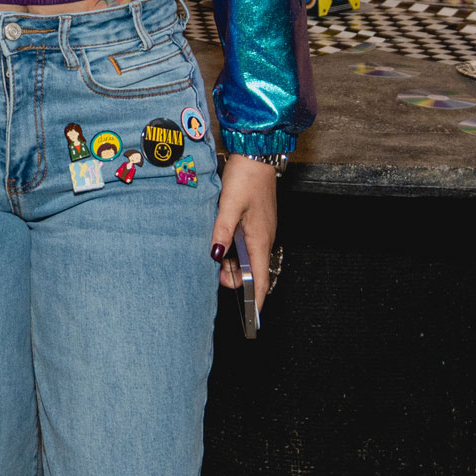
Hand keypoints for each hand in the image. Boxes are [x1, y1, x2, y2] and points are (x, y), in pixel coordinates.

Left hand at [212, 155, 279, 309]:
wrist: (255, 156)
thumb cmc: (246, 179)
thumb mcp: (230, 205)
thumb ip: (222, 230)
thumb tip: (216, 255)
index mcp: (260, 239)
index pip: (261, 279)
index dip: (257, 300)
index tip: (252, 319)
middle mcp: (263, 239)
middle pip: (250, 271)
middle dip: (233, 277)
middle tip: (212, 271)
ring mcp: (259, 231)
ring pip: (245, 257)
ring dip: (230, 261)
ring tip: (212, 252)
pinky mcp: (254, 223)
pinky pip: (243, 244)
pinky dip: (231, 248)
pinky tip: (218, 240)